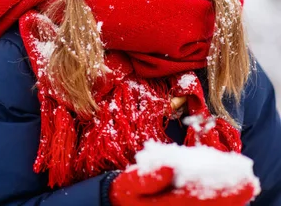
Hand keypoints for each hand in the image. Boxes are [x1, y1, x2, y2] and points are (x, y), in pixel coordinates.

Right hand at [110, 164, 257, 205]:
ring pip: (207, 204)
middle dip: (230, 193)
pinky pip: (201, 201)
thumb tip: (169, 167)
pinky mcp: (181, 205)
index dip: (220, 191)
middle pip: (208, 203)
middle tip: (249, 181)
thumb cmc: (125, 192)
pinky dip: (215, 193)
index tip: (240, 181)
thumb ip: (146, 177)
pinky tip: (225, 183)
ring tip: (243, 182)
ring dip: (227, 194)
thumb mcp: (128, 183)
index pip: (196, 199)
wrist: (120, 203)